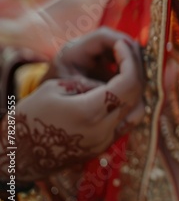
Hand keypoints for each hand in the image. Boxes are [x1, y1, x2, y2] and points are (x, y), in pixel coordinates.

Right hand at [0, 37, 144, 181]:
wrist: (17, 155)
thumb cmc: (28, 117)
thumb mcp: (53, 88)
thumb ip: (87, 82)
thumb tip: (111, 79)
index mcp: (89, 111)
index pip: (128, 83)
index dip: (129, 60)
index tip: (121, 44)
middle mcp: (103, 130)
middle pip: (137, 95)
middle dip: (136, 69)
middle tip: (127, 52)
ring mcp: (105, 141)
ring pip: (138, 111)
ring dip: (136, 88)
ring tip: (125, 69)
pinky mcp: (103, 147)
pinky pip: (127, 121)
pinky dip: (128, 102)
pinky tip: (117, 88)